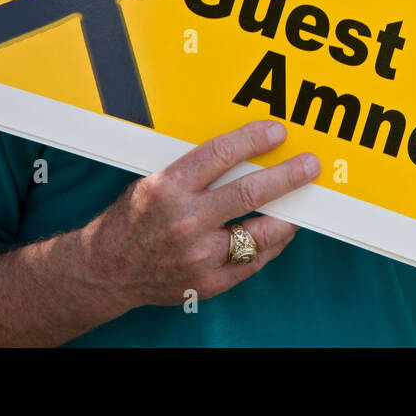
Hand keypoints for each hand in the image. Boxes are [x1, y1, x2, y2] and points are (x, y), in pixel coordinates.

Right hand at [81, 120, 320, 311]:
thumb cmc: (132, 219)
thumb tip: (243, 154)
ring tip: (302, 203)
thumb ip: (194, 171)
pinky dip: (271, 245)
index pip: (220, 155)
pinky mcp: (208, 282)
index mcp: (167, 188)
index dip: (253, 140)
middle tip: (310, 165)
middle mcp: (184, 222)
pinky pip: (254, 261)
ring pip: (261, 232)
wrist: (105, 271)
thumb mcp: (154, 182)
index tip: (277, 132)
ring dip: (288, 216)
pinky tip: (280, 231)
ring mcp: (198, 256)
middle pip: (249, 193)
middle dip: (287, 177)